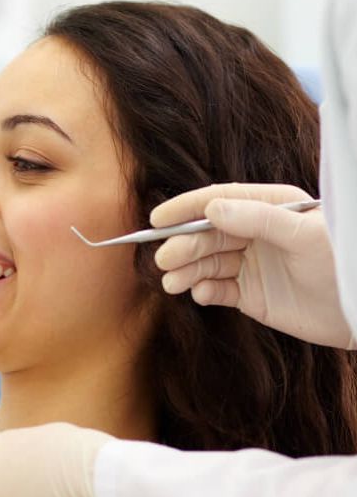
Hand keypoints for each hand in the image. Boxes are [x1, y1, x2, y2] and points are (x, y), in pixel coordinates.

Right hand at [151, 183, 352, 347]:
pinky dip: (205, 291)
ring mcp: (252, 264)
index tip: (158, 219)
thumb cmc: (342, 264)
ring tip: (172, 283)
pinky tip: (201, 295)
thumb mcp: (304, 235)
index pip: (219, 201)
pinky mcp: (251, 295)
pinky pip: (219, 289)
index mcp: (269, 208)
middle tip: (165, 261)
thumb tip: (211, 209)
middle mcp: (256, 233)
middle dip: (184, 247)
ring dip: (187, 271)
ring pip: (208, 263)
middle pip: (207, 235)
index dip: (186, 208)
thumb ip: (258, 219)